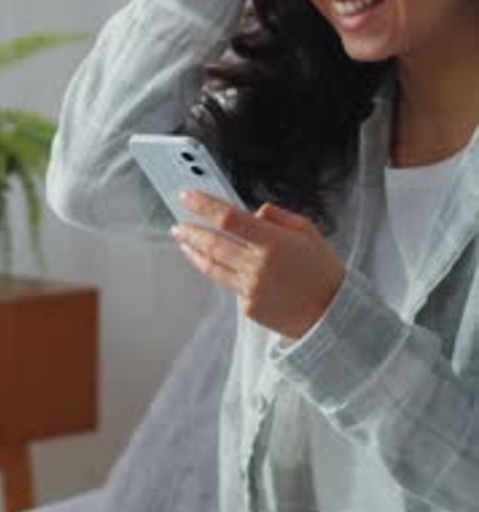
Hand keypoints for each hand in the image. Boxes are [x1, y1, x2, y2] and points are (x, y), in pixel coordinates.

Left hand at [171, 190, 344, 338]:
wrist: (333, 316)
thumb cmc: (322, 271)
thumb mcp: (307, 231)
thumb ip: (277, 216)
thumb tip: (253, 211)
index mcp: (274, 242)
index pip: (230, 218)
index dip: (205, 205)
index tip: (187, 196)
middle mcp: (258, 266)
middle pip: (213, 243)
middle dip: (191, 231)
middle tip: (178, 223)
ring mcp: (250, 289)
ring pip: (212, 266)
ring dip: (193, 251)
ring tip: (184, 241)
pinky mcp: (248, 307)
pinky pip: (229, 284)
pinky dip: (220, 271)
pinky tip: (213, 262)